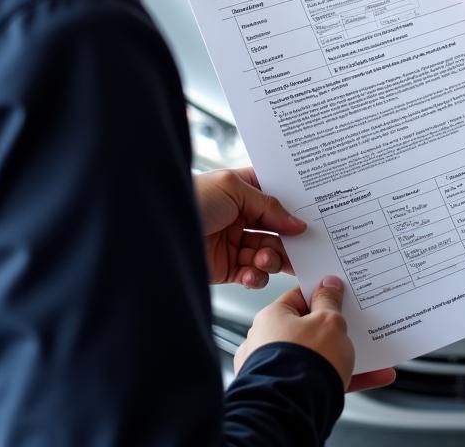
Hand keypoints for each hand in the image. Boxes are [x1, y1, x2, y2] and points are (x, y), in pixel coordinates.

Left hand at [195, 167, 304, 287]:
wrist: (153, 232)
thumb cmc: (189, 199)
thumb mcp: (233, 189)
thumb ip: (268, 204)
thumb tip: (296, 222)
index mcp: (242, 191)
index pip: (276, 197)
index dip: (294, 207)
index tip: (311, 216)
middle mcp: (240, 216)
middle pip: (277, 229)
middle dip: (289, 240)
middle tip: (302, 248)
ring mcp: (234, 243)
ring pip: (268, 253)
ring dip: (271, 258)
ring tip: (263, 258)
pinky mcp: (226, 268)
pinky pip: (252, 274)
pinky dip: (256, 276)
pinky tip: (251, 273)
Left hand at [234, 276, 396, 392]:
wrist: (294, 410)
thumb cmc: (304, 361)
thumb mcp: (328, 321)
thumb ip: (330, 302)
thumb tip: (329, 285)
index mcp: (271, 318)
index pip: (298, 298)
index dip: (321, 294)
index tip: (338, 293)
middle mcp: (269, 344)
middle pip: (309, 328)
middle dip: (335, 328)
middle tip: (354, 323)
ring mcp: (279, 370)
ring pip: (319, 356)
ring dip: (346, 353)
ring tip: (371, 351)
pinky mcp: (292, 392)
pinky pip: (323, 378)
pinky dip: (347, 377)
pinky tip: (373, 375)